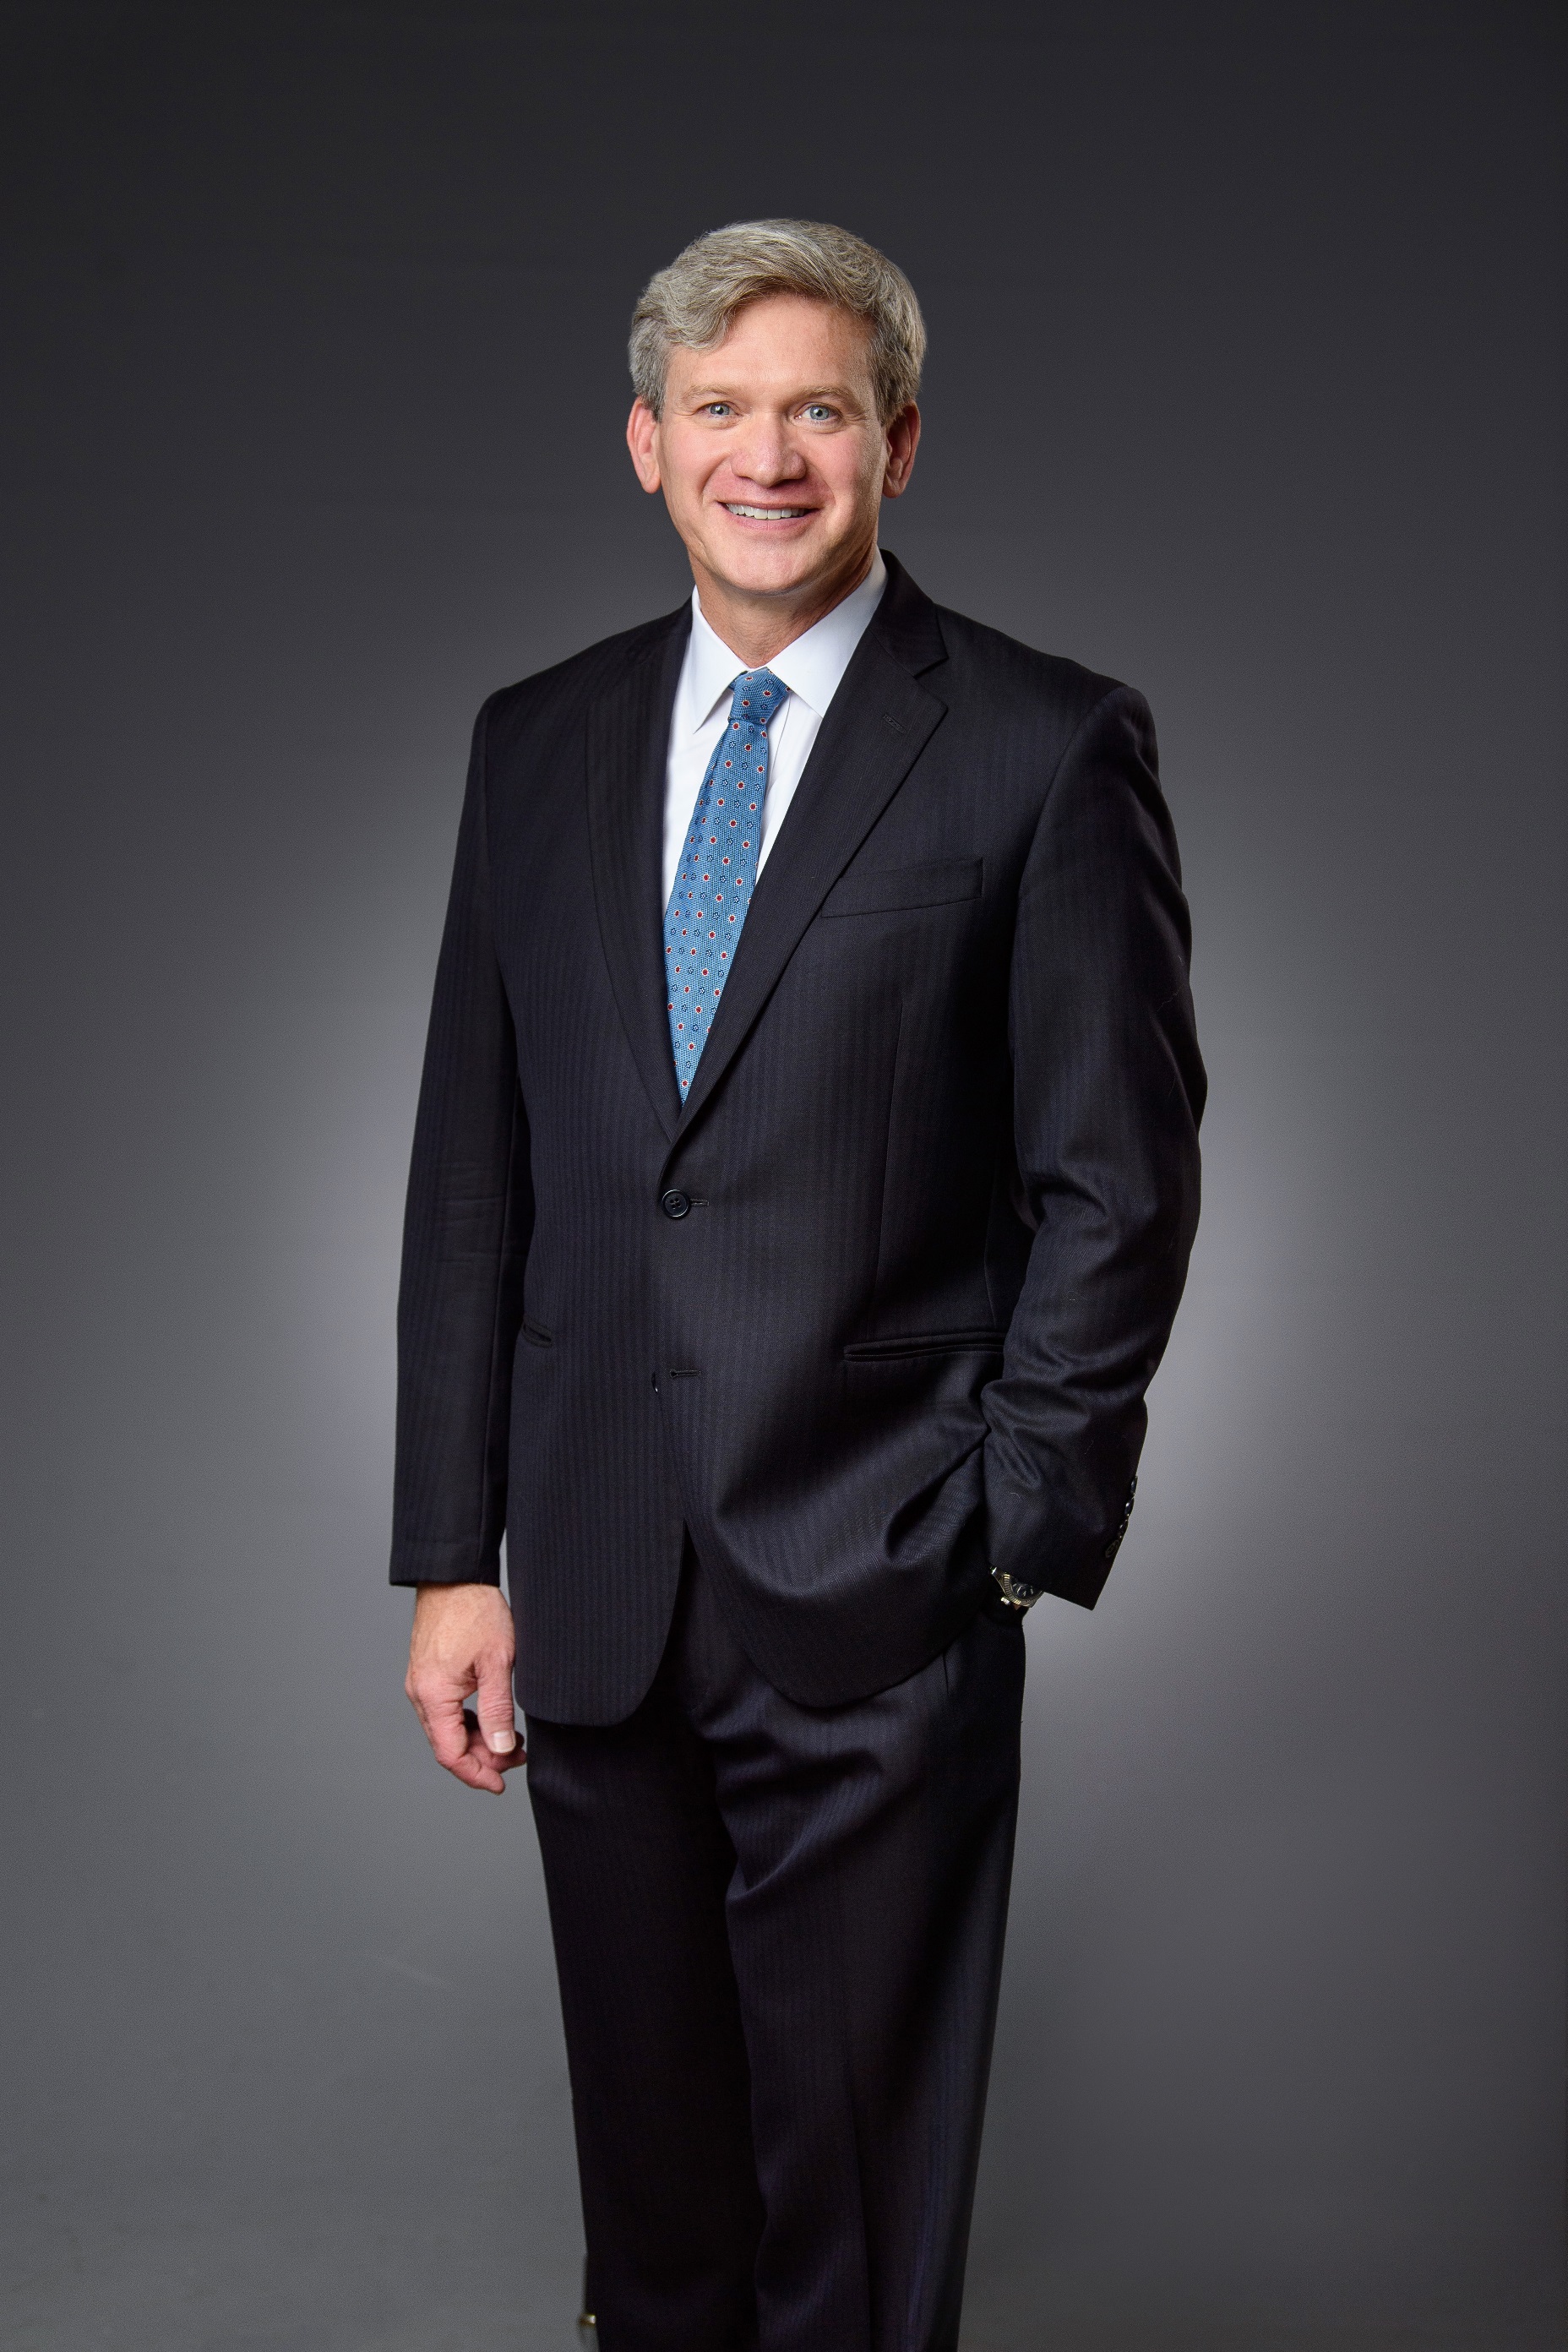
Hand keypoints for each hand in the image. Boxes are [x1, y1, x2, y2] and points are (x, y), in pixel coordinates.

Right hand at [405, 1582, 524, 1793]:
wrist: (454, 1576)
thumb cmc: (476, 1611)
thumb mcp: (498, 1662)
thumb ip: (499, 1710)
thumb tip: (502, 1749)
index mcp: (433, 1695)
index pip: (450, 1754)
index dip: (476, 1775)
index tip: (501, 1785)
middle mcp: (420, 1693)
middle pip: (448, 1745)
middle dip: (483, 1758)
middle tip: (518, 1757)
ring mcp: (422, 1683)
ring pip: (447, 1729)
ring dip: (478, 1740)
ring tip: (512, 1740)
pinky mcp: (429, 1674)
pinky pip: (446, 1711)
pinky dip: (469, 1722)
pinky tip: (493, 1719)